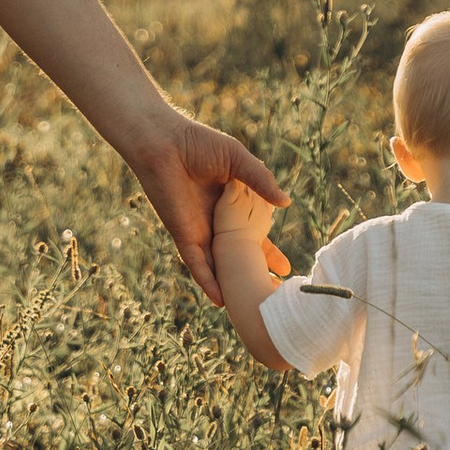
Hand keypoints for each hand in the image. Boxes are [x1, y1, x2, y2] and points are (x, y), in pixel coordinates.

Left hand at [123, 113, 286, 305]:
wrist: (163, 142)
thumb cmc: (197, 143)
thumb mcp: (237, 161)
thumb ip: (260, 181)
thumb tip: (285, 203)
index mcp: (229, 204)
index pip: (252, 234)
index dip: (267, 250)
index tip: (284, 268)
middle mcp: (214, 222)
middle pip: (238, 254)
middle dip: (255, 273)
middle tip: (274, 291)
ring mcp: (199, 230)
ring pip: (218, 265)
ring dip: (233, 285)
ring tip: (251, 307)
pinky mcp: (183, 234)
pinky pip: (196, 263)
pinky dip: (207, 281)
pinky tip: (220, 300)